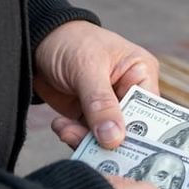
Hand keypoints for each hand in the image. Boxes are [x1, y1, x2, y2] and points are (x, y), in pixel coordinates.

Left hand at [34, 21, 158, 149]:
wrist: (38, 41)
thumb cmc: (71, 41)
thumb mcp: (87, 68)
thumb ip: (101, 103)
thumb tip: (114, 138)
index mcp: (141, 73)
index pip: (150, 110)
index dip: (141, 131)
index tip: (125, 146)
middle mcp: (129, 92)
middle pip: (130, 128)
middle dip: (110, 139)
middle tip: (91, 146)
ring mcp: (109, 107)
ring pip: (107, 136)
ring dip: (86, 139)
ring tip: (67, 131)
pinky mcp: (89, 116)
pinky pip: (87, 136)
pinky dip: (73, 136)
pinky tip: (61, 126)